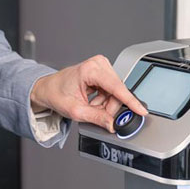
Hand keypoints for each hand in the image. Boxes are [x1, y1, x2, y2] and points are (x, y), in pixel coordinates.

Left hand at [31, 55, 147, 131]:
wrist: (48, 88)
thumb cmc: (57, 94)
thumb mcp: (75, 111)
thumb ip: (96, 118)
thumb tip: (113, 124)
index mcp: (90, 69)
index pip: (116, 87)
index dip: (130, 101)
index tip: (141, 110)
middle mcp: (98, 64)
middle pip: (117, 92)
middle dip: (109, 108)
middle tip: (95, 114)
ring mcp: (102, 67)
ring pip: (116, 94)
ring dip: (106, 106)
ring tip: (90, 107)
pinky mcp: (103, 73)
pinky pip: (112, 92)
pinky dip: (104, 102)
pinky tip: (93, 102)